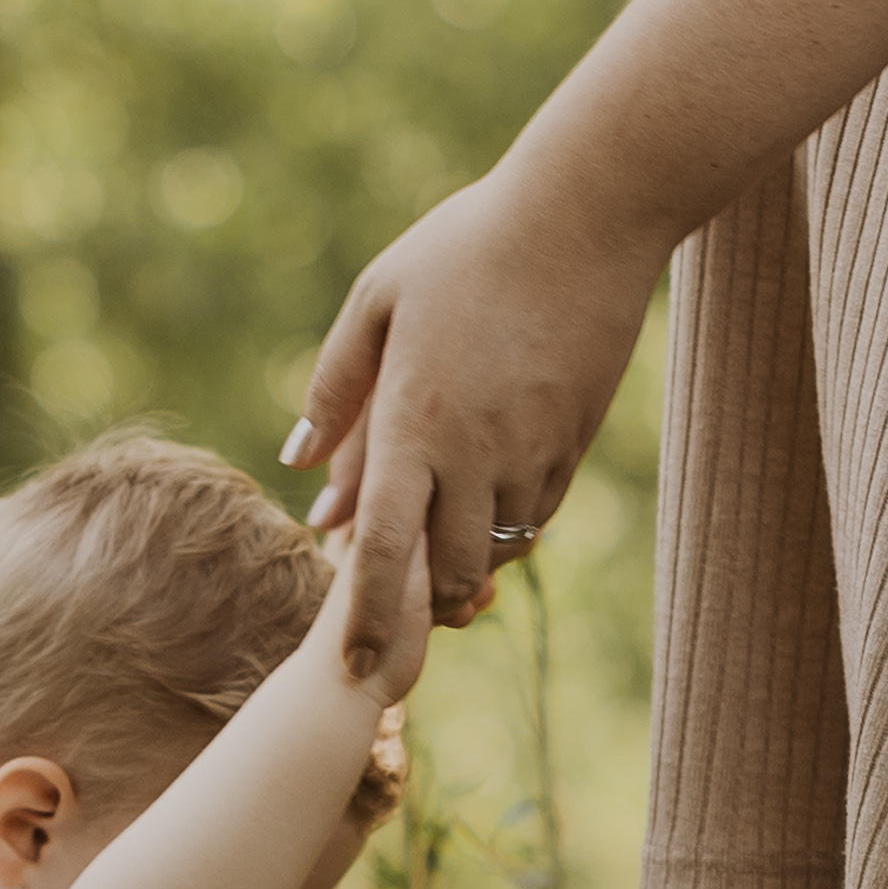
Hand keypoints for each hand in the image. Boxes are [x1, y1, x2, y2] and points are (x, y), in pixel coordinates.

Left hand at [285, 164, 667, 674]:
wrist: (586, 216)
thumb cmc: (466, 247)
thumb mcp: (378, 300)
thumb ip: (335, 390)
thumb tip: (302, 475)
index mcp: (414, 419)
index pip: (384, 549)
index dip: (368, 620)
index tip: (356, 672)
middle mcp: (476, 451)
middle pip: (449, 575)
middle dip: (423, 606)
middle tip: (396, 610)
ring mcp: (533, 453)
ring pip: (498, 554)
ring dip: (464, 569)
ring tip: (436, 549)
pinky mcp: (574, 445)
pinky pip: (534, 517)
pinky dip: (503, 529)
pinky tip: (482, 499)